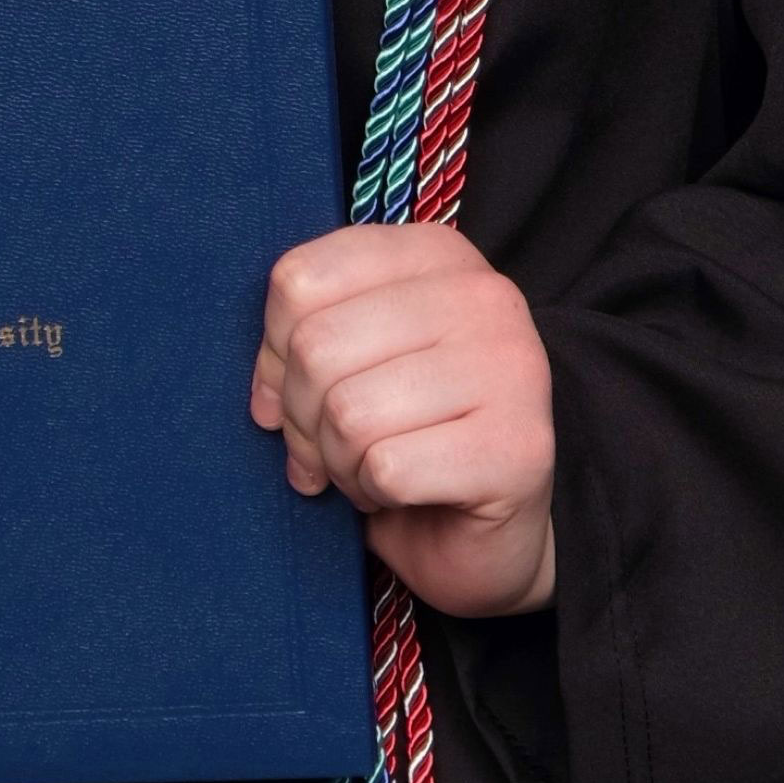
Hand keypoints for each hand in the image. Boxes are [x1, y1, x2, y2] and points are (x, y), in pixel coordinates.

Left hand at [250, 223, 556, 617]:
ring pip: (347, 413)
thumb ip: (302, 344)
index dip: (274, 351)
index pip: (299, 279)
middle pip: (316, 347)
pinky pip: (386, 468)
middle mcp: (482, 296)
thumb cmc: (413, 431)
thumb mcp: (355, 357)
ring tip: (372, 467)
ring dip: (340, 462)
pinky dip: (375, 494)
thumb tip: (266, 401)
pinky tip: (404, 493)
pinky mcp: (517, 448)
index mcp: (435, 254)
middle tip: (330, 448)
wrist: (495, 528)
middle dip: (302, 419)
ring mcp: (510, 369)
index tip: (297, 390)